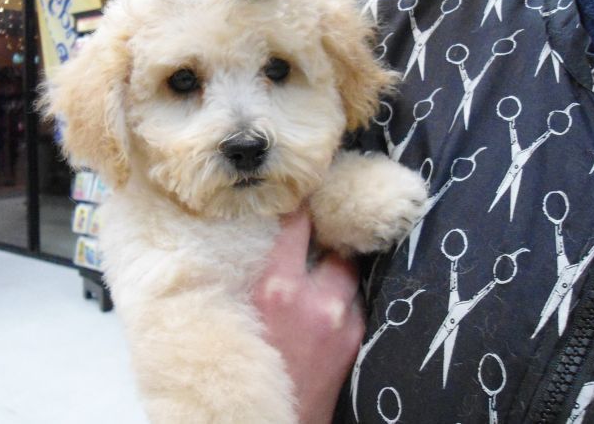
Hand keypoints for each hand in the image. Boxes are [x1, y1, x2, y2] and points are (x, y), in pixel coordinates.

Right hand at [253, 209, 365, 423]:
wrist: (276, 418)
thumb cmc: (248, 366)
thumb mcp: (238, 315)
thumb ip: (249, 280)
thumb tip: (255, 245)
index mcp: (275, 289)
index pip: (296, 226)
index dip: (300, 207)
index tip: (302, 193)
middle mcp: (314, 298)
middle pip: (332, 247)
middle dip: (325, 242)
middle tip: (317, 236)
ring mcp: (341, 318)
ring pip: (347, 275)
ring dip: (336, 273)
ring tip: (322, 277)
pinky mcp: (355, 337)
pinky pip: (354, 304)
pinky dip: (342, 302)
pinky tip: (327, 310)